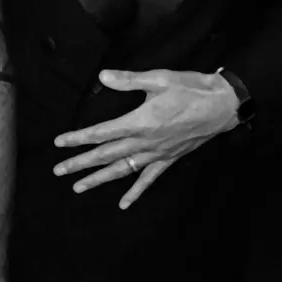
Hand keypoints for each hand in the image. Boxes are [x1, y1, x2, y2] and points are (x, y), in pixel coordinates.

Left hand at [53, 69, 239, 208]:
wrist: (222, 105)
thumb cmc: (190, 88)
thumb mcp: (159, 78)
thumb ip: (128, 80)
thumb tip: (102, 76)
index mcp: (139, 122)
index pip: (101, 133)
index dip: (78, 138)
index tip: (59, 143)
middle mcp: (145, 142)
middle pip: (106, 155)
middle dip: (80, 163)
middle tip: (58, 171)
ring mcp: (157, 154)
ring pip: (122, 170)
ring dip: (99, 179)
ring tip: (78, 187)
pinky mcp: (169, 159)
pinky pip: (149, 179)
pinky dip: (135, 192)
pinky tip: (123, 204)